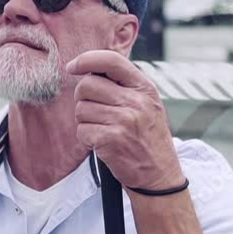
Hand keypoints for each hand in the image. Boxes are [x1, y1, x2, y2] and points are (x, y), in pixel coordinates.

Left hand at [66, 50, 183, 190]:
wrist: (160, 174)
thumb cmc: (148, 136)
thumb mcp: (147, 103)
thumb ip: (124, 84)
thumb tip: (88, 69)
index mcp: (144, 87)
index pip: (111, 60)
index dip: (86, 60)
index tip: (72, 66)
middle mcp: (136, 101)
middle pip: (87, 85)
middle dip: (82, 97)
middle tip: (94, 110)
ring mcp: (124, 120)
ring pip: (81, 109)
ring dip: (85, 120)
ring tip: (103, 129)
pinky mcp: (111, 140)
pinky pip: (82, 130)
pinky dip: (86, 138)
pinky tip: (101, 143)